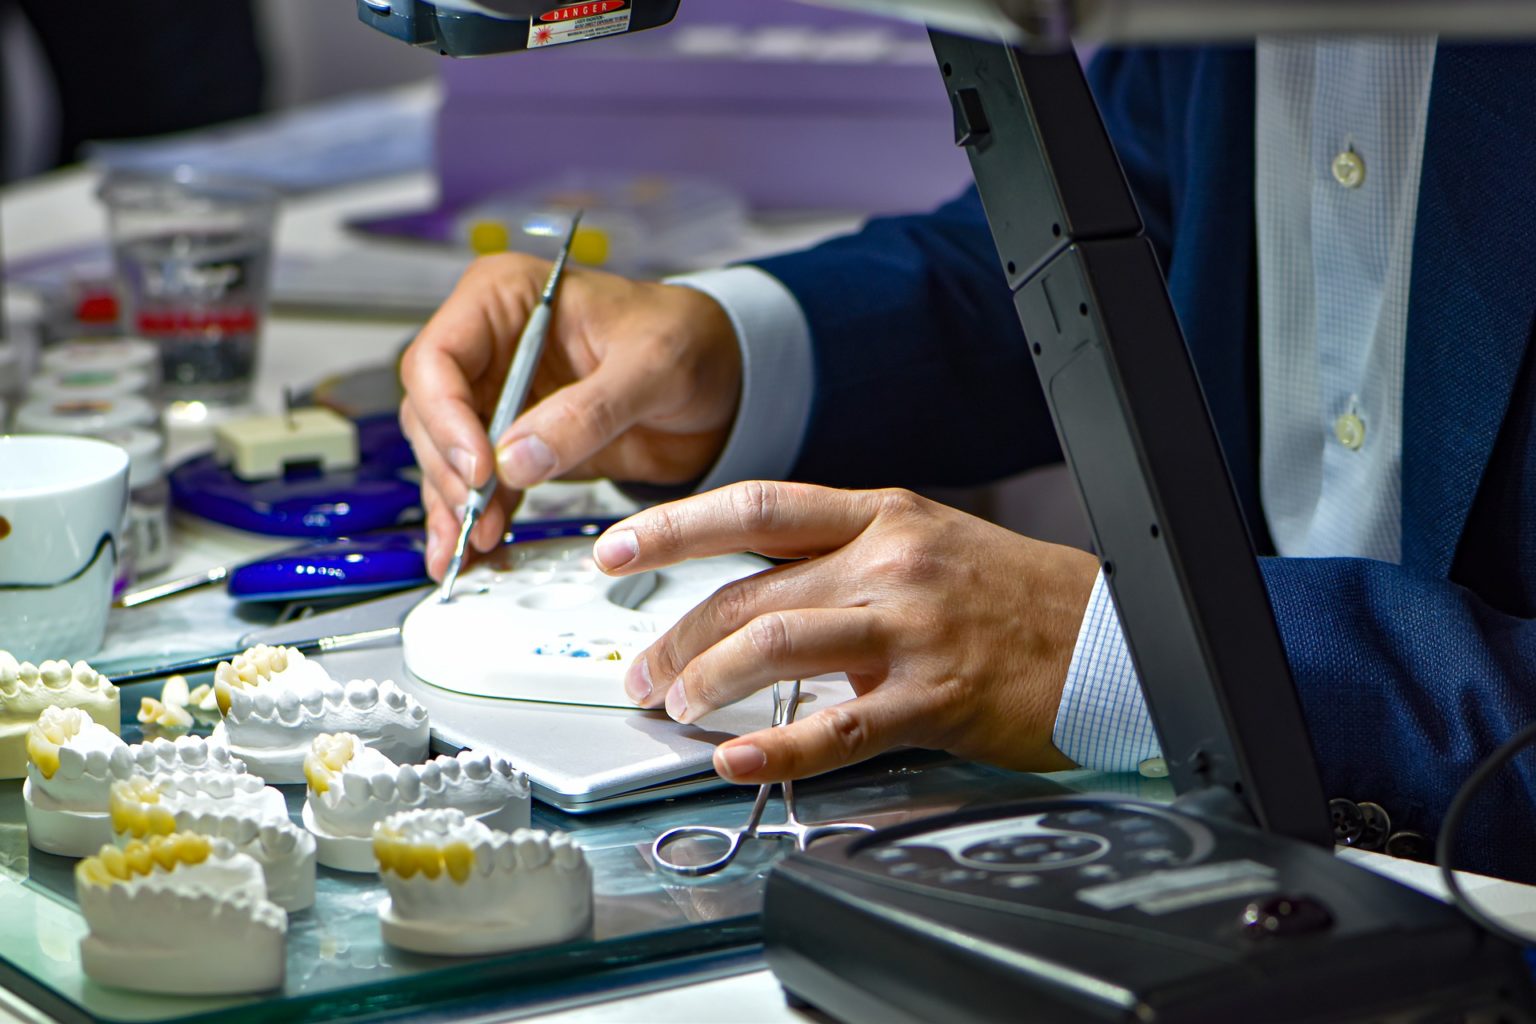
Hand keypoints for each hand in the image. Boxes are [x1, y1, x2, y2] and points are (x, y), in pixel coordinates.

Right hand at [399, 253, 741, 578]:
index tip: (479, 468)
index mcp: (506, 299)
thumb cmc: (690, 340)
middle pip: (432, 413)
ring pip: (447, 455)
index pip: (438, 357)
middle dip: (450, 471)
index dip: (446, 417)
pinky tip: (475, 549)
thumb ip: (589, 410)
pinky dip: (478, 516)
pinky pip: (483, 483)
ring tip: (467, 547)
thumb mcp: (652, 366)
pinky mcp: (519, 444)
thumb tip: (520, 458)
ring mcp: (502, 397)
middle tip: (477, 517)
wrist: (723, 379)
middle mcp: (492, 346)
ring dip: (455, 504)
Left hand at [591, 481, 1099, 782]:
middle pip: (750, 590)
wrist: (1113, 636)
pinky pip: (839, 726)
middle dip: (675, 634)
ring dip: (710, 680)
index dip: (672, 527)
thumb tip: (757, 594)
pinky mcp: (937, 696)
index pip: (753, 508)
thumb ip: (843, 558)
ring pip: (779, 643)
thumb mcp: (927, 543)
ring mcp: (912, 627)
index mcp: (881, 513)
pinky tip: (738, 760)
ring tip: (677, 709)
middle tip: (639, 672)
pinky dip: (778, 747)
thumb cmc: (1015, 596)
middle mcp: (889, 560)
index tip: (615, 550)